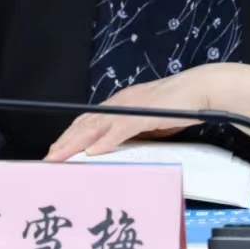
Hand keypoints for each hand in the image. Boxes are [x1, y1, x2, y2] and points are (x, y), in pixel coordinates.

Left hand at [44, 65, 219, 160]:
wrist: (201, 88)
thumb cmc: (180, 105)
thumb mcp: (150, 122)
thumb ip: (134, 133)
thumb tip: (119, 148)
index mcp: (121, 103)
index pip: (88, 120)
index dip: (70, 136)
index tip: (57, 150)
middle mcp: (121, 103)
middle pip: (85, 123)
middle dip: (65, 142)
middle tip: (48, 159)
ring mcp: (131, 107)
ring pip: (96, 126)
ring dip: (76, 143)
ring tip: (61, 157)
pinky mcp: (145, 114)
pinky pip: (120, 129)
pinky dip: (105, 141)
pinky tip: (93, 152)